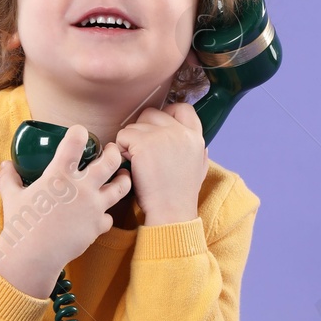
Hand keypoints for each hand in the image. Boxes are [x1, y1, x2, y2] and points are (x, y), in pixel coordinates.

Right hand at [0, 124, 131, 295]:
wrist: (33, 256)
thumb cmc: (20, 224)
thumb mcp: (11, 197)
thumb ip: (9, 178)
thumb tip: (6, 165)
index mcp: (59, 175)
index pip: (75, 142)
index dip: (79, 133)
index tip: (80, 133)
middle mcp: (81, 187)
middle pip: (110, 161)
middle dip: (114, 152)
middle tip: (111, 151)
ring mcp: (93, 207)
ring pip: (121, 187)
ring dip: (123, 179)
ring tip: (122, 176)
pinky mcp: (98, 225)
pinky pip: (109, 216)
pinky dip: (105, 214)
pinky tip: (100, 214)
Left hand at [114, 102, 207, 225]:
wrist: (171, 212)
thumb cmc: (180, 195)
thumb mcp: (199, 168)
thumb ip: (197, 150)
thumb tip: (196, 142)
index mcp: (196, 137)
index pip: (183, 108)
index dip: (167, 114)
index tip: (158, 129)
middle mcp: (180, 132)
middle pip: (152, 113)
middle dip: (142, 129)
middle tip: (142, 151)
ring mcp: (162, 135)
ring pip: (134, 126)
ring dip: (130, 142)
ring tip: (138, 163)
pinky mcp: (143, 143)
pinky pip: (122, 136)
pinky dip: (121, 150)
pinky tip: (130, 165)